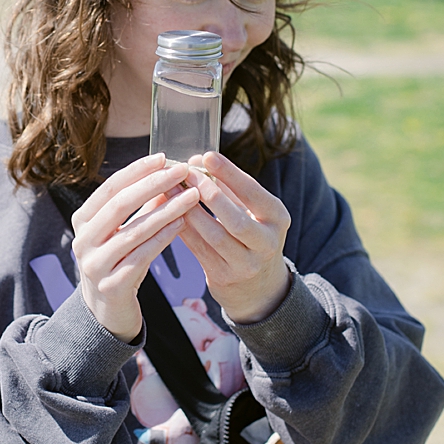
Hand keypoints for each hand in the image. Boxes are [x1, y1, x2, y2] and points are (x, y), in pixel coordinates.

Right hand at [69, 153, 203, 341]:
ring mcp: (95, 264)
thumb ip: (139, 208)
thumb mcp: (121, 233)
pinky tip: (183, 225)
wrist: (104, 312)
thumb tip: (165, 175)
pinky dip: (163, 239)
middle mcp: (83, 241)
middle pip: (119, 205)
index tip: (163, 157)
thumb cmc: (117, 263)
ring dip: (166, 211)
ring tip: (192, 196)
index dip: (136, 171)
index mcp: (82, 221)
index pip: (109, 188)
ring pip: (134, 231)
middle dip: (153, 185)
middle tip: (181, 170)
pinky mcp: (112, 286)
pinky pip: (142, 257)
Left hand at [176, 151, 291, 322]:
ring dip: (188, 210)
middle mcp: (267, 242)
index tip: (207, 156)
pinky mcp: (224, 277)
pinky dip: (181, 227)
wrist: (259, 287)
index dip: (230, 174)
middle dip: (208, 193)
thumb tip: (197, 160)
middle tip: (185, 173)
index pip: (253, 193)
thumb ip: (228, 188)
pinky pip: (197, 248)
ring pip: (213, 235)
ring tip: (170, 189)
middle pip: (234, 218)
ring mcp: (246, 264)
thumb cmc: (251, 235)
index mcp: (278, 218)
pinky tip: (166, 211)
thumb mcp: (253, 211)